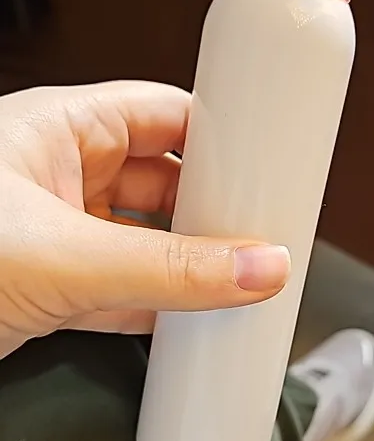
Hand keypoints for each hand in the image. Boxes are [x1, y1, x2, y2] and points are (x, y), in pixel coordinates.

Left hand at [0, 80, 289, 358]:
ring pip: (141, 243)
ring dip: (181, 268)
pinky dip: (150, 308)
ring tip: (229, 285)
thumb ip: (165, 268)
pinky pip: (115, 291)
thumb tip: (252, 266)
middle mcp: (56, 173)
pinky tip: (180, 324)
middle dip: (208, 215)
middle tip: (256, 240)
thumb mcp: (62, 255)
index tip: (267, 172)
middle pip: (163, 184)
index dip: (221, 141)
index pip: (167, 116)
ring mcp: (49, 233)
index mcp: (60, 128)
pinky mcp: (41, 288)